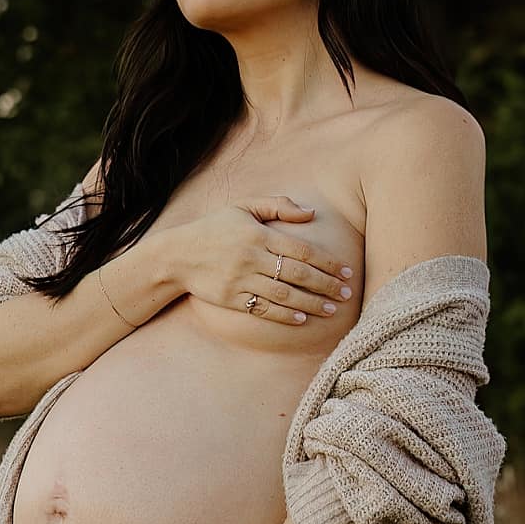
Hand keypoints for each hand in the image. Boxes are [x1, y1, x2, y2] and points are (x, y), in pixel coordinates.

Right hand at [171, 198, 354, 330]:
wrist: (177, 255)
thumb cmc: (215, 228)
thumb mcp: (243, 207)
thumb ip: (278, 205)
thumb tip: (311, 214)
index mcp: (259, 235)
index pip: (302, 250)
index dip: (327, 262)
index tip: (346, 271)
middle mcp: (252, 258)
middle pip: (298, 274)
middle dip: (326, 285)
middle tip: (346, 293)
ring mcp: (241, 280)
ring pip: (284, 294)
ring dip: (311, 303)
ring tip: (331, 310)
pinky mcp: (232, 299)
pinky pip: (263, 309)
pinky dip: (284, 315)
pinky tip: (301, 318)